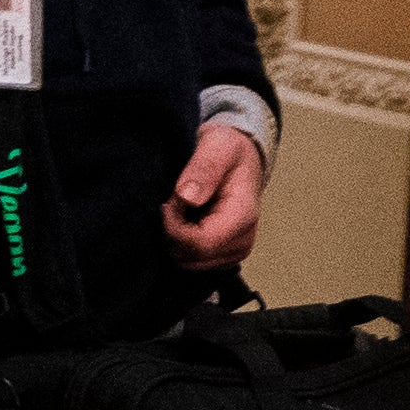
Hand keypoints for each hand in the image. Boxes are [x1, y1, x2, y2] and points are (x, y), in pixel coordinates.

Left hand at [165, 120, 265, 268]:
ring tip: (179, 210)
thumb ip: (203, 169)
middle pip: (191, 257)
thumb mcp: (217, 146)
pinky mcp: (223, 256)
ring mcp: (233, 252)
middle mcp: (242, 240)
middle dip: (172, 232)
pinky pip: (191, 262)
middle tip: (172, 203)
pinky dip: (180, 243)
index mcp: (243, 216)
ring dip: (175, 238)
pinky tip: (184, 221)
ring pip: (188, 263)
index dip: (173, 228)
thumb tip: (187, 197)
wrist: (239, 159)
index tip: (166, 204)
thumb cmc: (229, 151)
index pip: (200, 243)